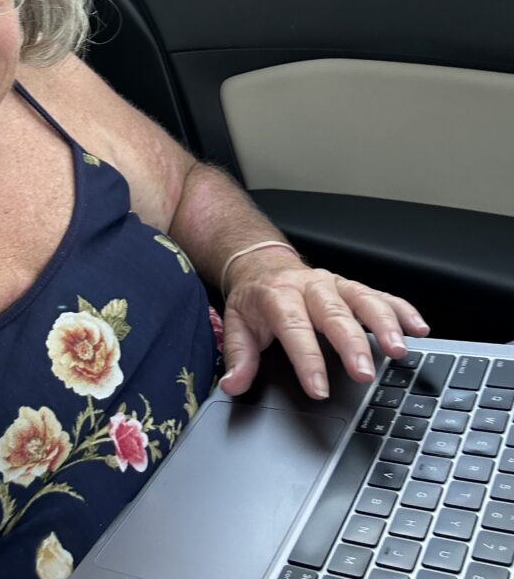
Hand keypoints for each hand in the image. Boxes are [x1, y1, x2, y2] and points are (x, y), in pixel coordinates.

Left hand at [218, 254, 429, 398]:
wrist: (262, 265)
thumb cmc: (254, 299)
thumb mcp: (236, 324)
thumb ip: (239, 356)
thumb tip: (234, 384)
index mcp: (278, 297)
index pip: (294, 329)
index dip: (307, 360)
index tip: (319, 388)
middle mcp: (310, 288)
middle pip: (334, 315)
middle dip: (352, 345)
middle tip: (365, 374)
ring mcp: (335, 285)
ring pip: (363, 300)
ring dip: (384, 324)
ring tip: (399, 350)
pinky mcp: (352, 288)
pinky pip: (381, 295)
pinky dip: (402, 310)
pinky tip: (418, 329)